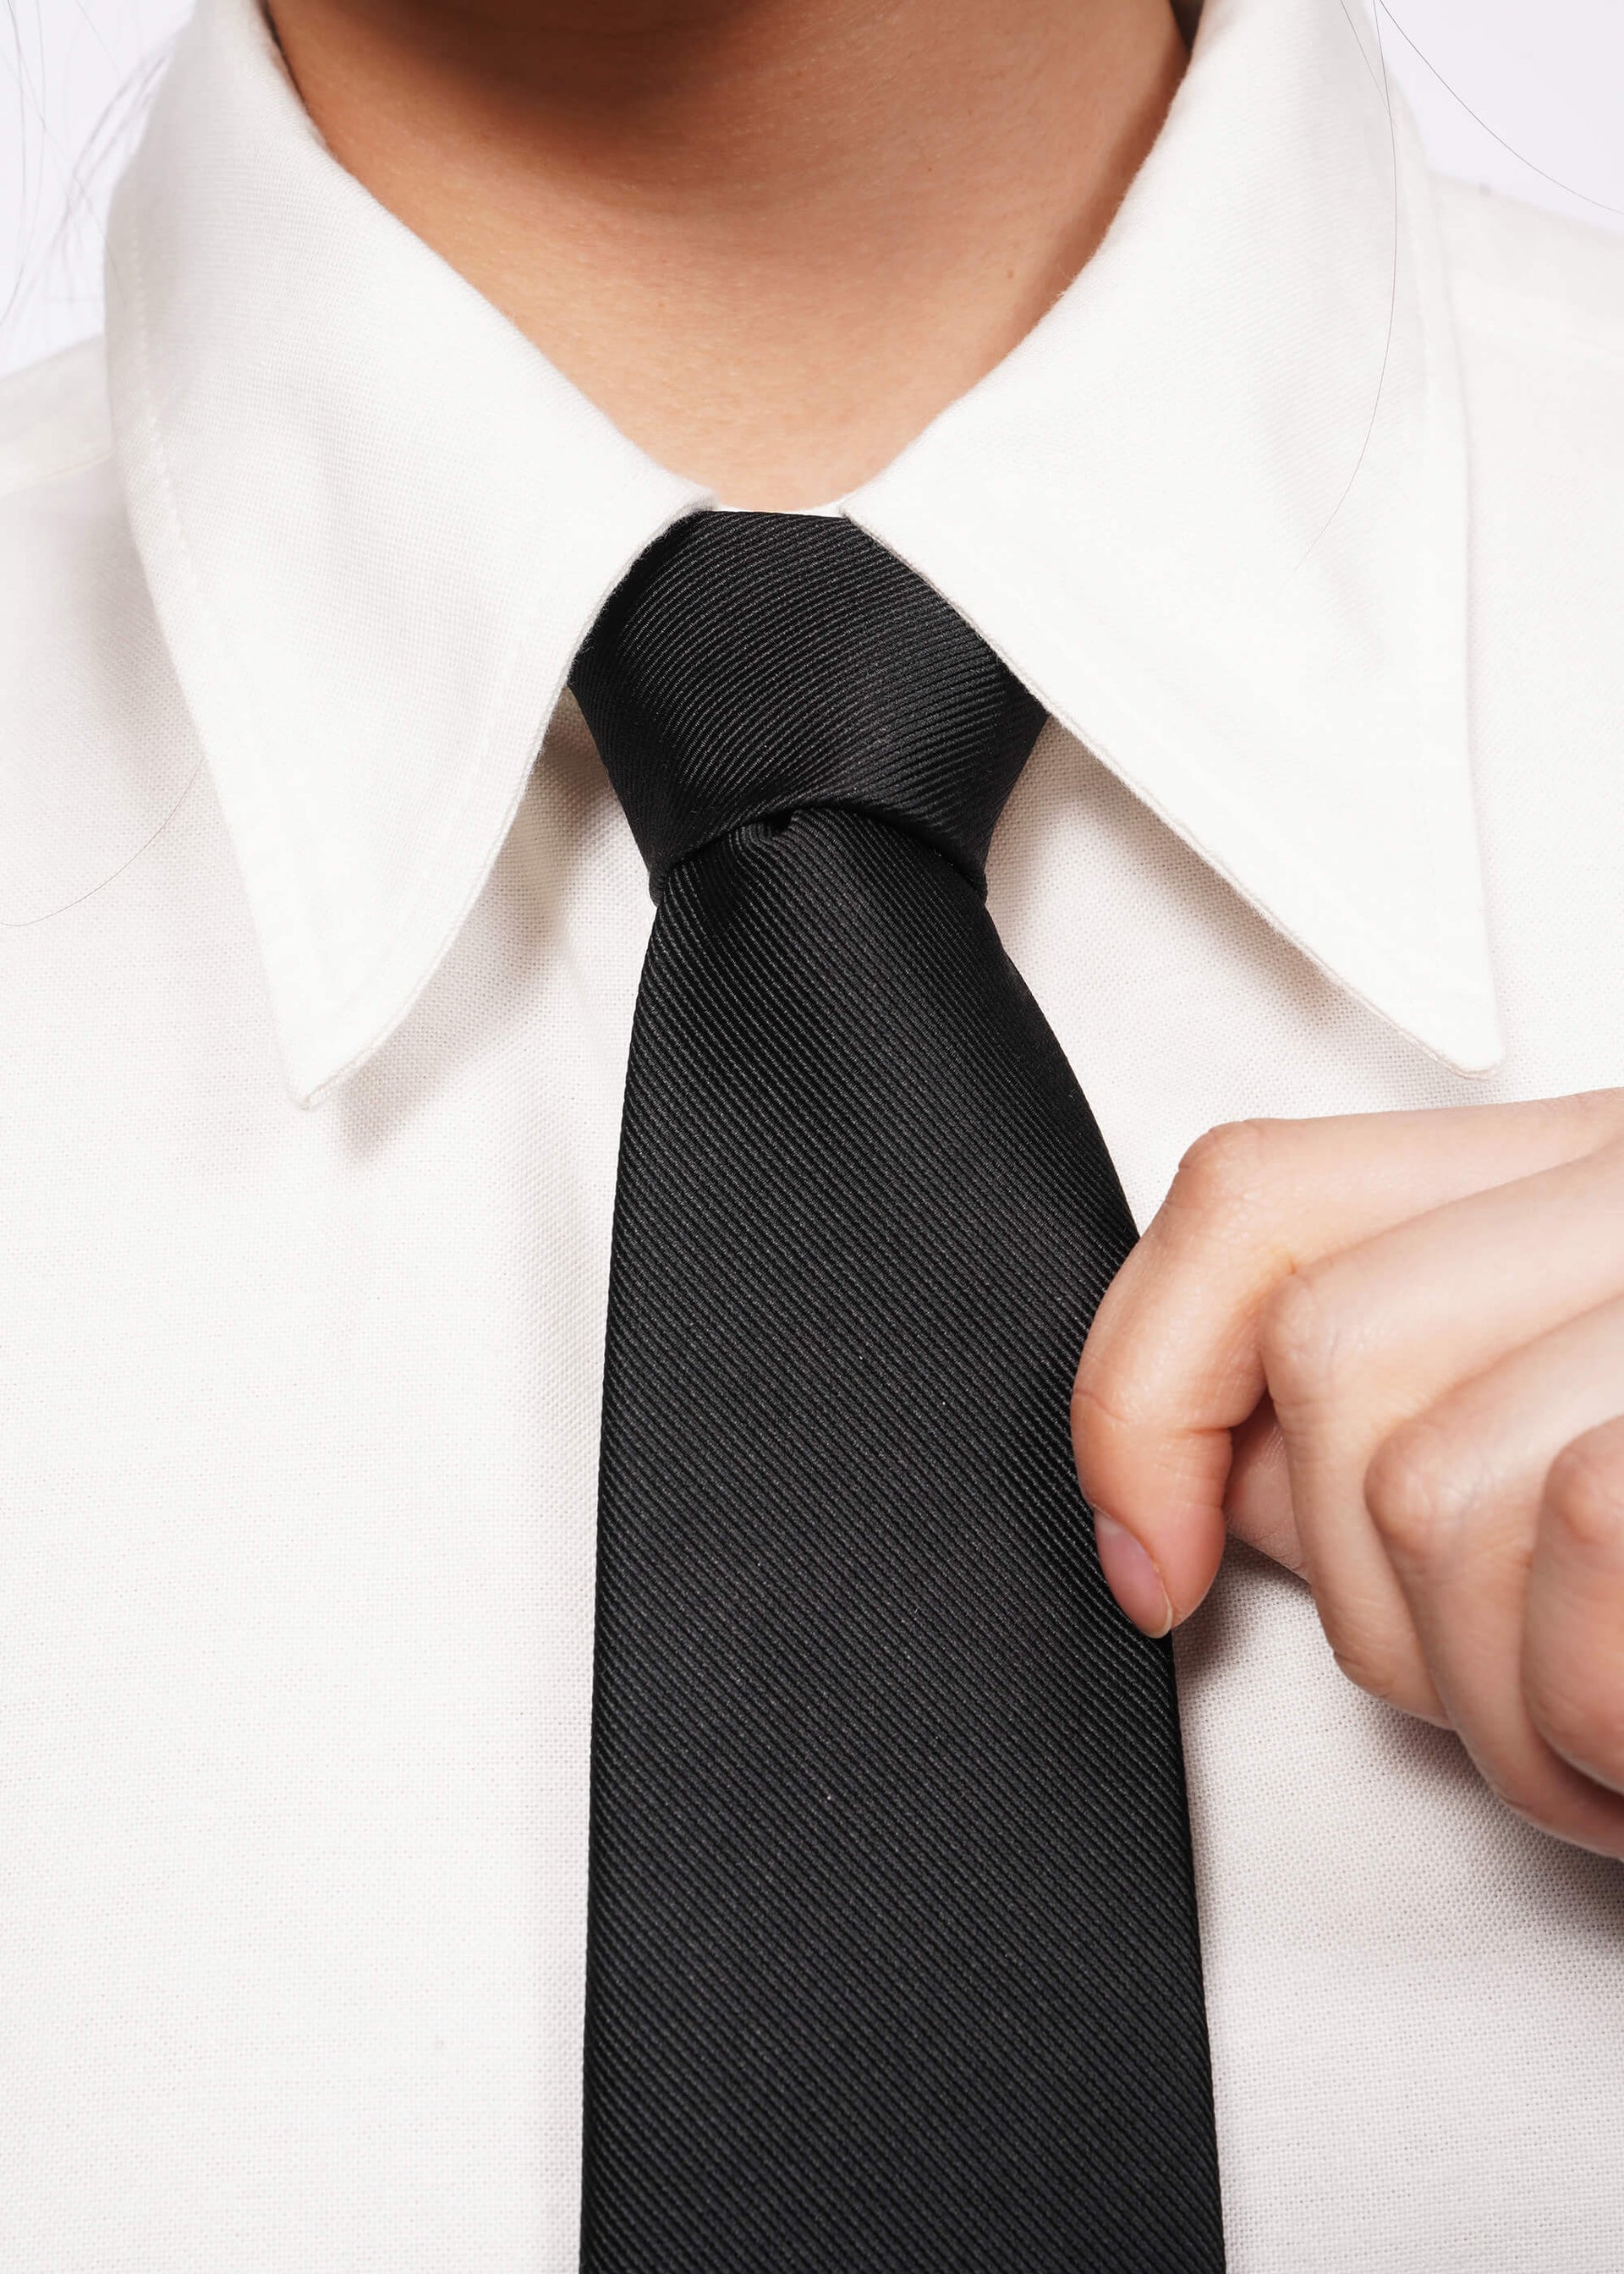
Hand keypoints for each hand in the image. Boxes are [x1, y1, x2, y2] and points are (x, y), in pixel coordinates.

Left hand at [1072, 1091, 1623, 1856]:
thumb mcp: (1580, 1427)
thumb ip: (1398, 1415)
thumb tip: (1196, 1481)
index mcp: (1580, 1178)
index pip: (1251, 1199)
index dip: (1142, 1388)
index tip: (1139, 1555)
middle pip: (1325, 1359)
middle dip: (1367, 1602)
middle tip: (1499, 1689)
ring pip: (1424, 1483)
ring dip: (1494, 1699)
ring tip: (1599, 1738)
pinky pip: (1574, 1541)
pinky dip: (1591, 1720)